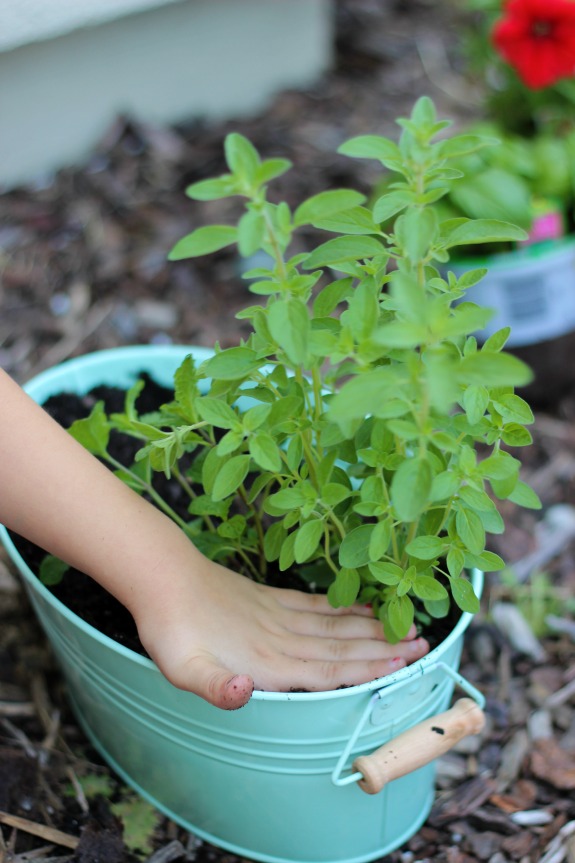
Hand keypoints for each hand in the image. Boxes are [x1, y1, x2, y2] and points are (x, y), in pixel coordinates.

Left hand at [134, 558, 429, 710]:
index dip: (368, 669)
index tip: (404, 664)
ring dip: (372, 627)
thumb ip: (214, 688)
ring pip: (335, 624)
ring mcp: (277, 615)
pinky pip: (314, 604)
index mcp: (267, 663)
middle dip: (384, 648)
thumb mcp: (182, 669)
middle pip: (342, 646)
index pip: (329, 669)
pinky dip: (341, 606)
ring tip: (405, 625)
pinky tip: (359, 603)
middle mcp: (281, 638)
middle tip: (423, 646)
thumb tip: (243, 693)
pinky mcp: (269, 598)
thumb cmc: (172, 630)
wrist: (163, 576)